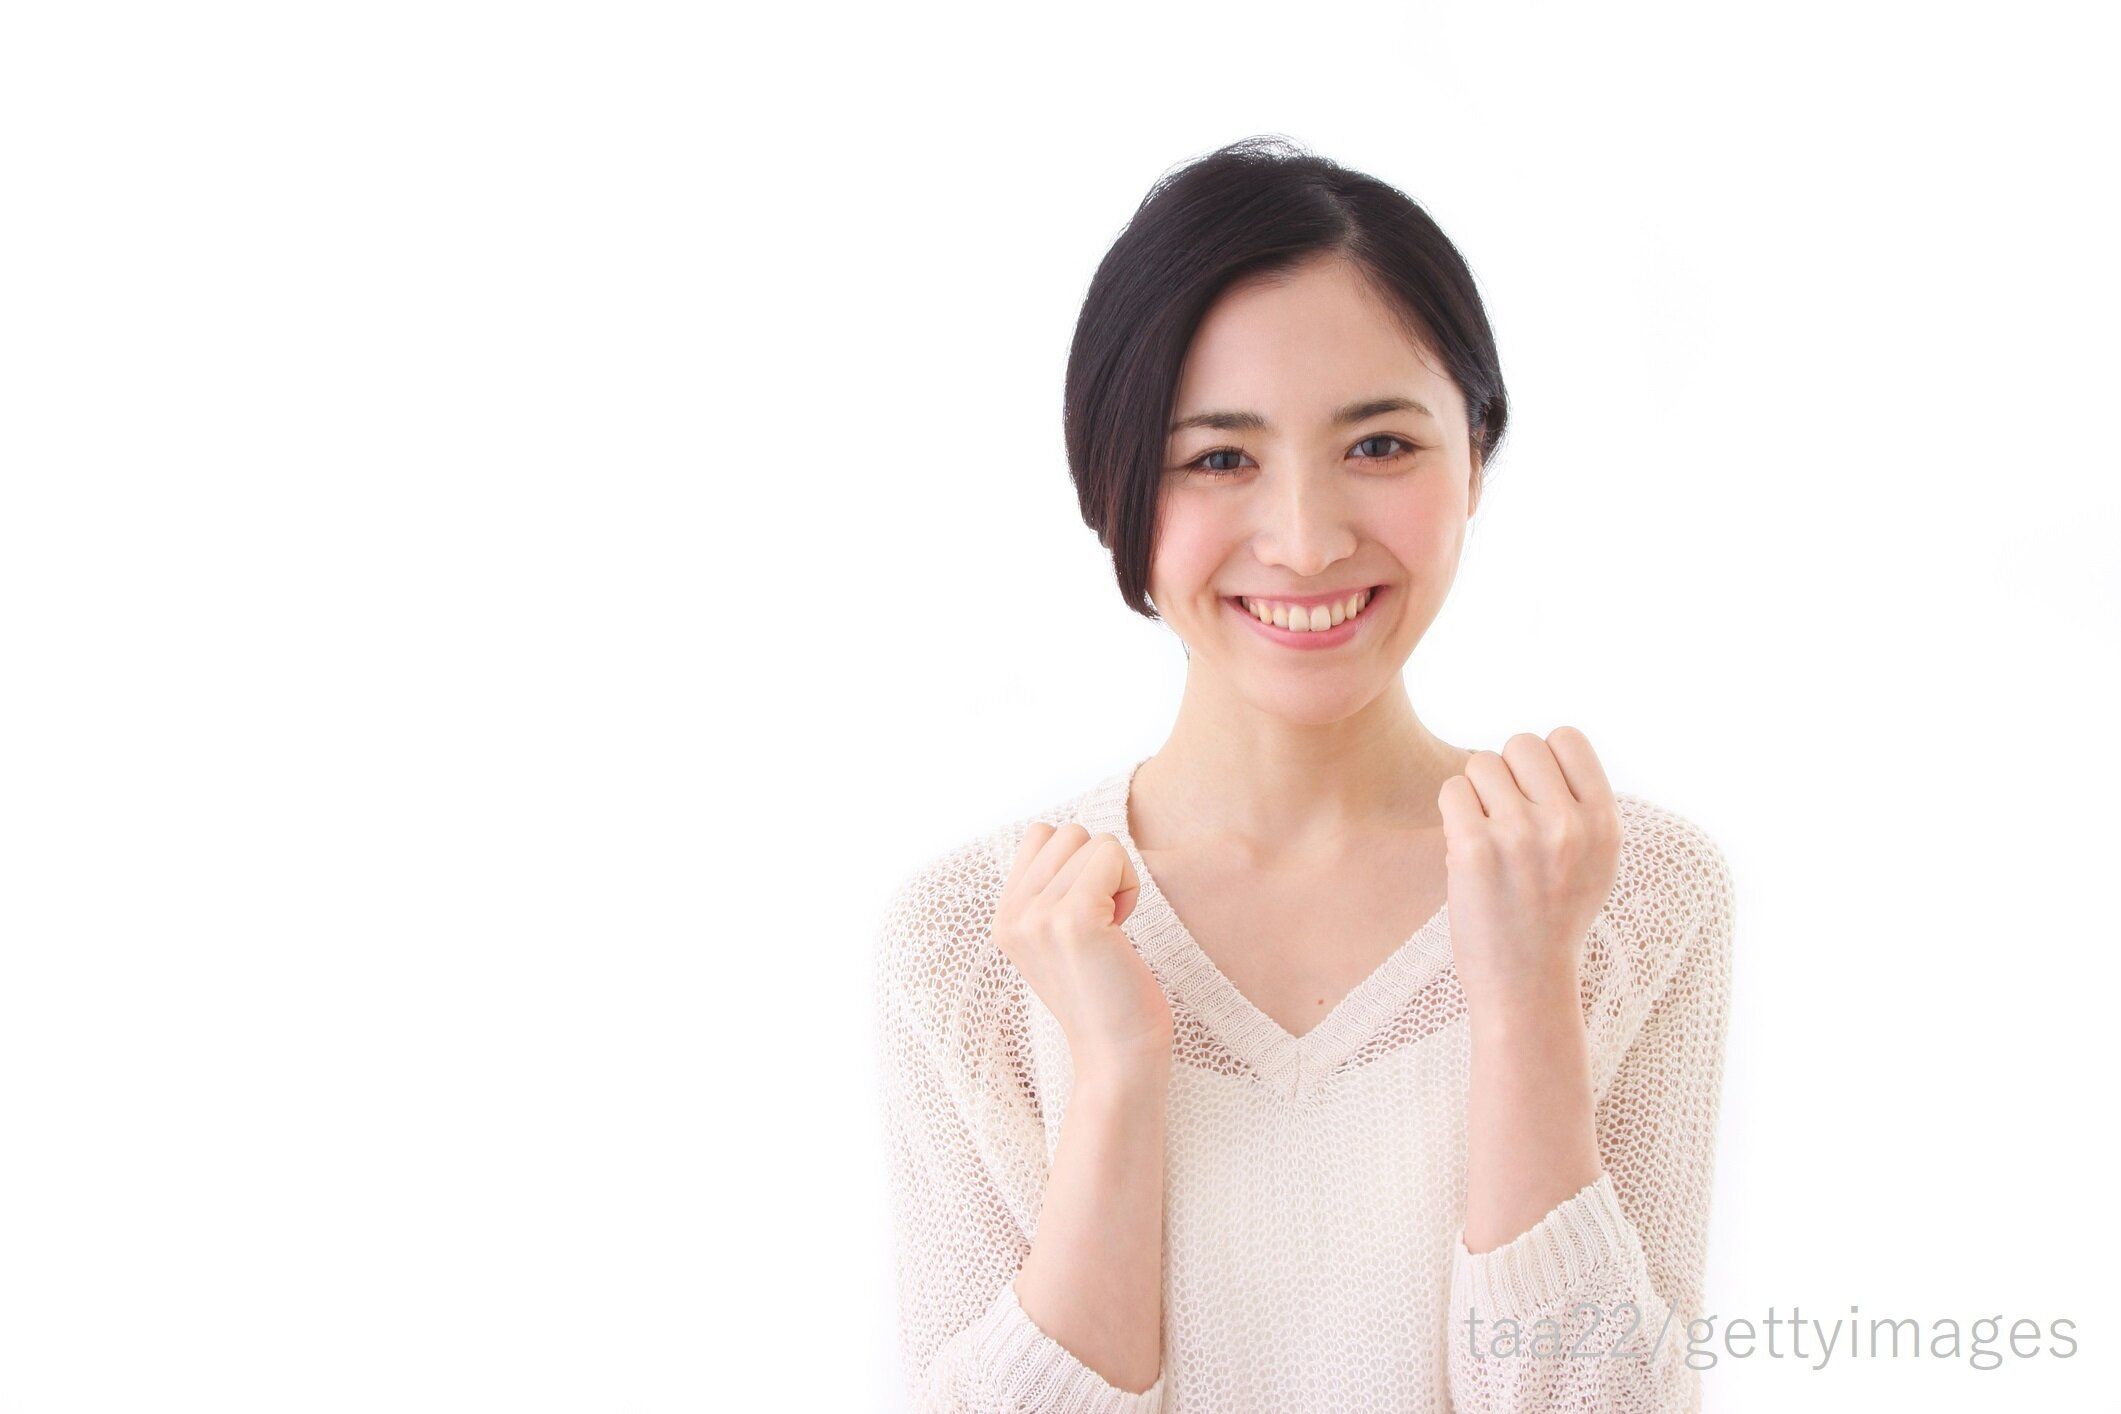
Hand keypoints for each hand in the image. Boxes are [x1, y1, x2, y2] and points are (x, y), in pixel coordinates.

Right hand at [992, 823, 1173, 1074]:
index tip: (1087, 915)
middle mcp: (1012, 915)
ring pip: (1092, 841)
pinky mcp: (1074, 918)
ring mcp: (1038, 916)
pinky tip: (1123, 929)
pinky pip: (1111, 855)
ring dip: (1116, 876)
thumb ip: (1049, 894)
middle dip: (1098, 867)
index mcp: (1004, 919)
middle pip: (1067, 832)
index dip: (1075, 864)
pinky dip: (1129, 885)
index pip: (1039, 836)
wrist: (1118, 1056)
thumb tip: (1072, 835)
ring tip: (1113, 929)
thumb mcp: (1058, 942)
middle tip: (1104, 923)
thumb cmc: (1106, 997)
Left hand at [1437, 727, 1621, 1030]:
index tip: (1536, 794)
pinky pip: (1452, 790)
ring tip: (1487, 836)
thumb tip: (1545, 748)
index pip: (1568, 738)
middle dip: (1506, 773)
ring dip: (1476, 793)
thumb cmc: (1555, 919)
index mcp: (1604, 822)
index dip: (1543, 759)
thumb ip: (1580, 805)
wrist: (1526, 984)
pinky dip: (1452, 811)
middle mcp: (1567, 822)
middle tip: (1505, 817)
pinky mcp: (1474, 847)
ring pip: (1481, 764)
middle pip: (1520, 744)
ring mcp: (1520, 833)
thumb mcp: (1596, 861)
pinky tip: (1465, 845)